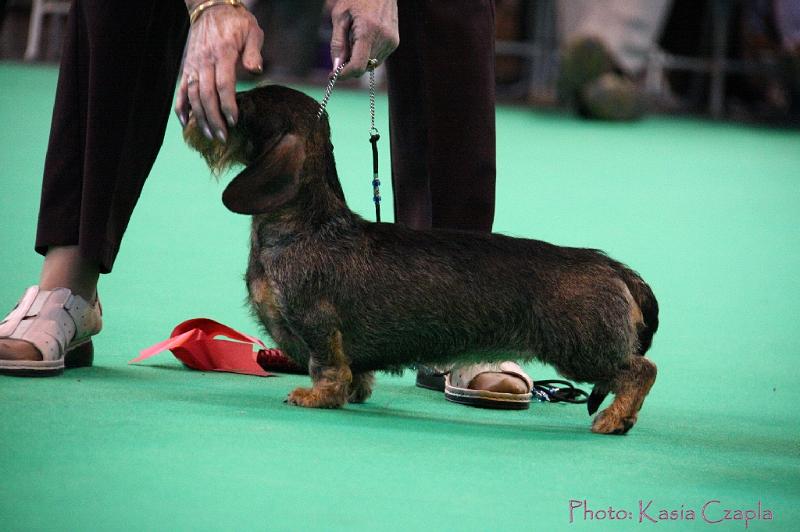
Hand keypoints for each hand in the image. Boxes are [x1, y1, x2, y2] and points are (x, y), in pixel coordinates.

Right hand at [175, 2, 263, 141]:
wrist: (211, 8)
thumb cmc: (237, 22)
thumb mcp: (252, 31)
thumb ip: (254, 52)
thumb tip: (256, 71)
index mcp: (222, 53)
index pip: (223, 84)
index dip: (228, 105)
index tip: (234, 121)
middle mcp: (204, 61)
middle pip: (206, 95)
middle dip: (214, 119)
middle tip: (223, 138)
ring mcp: (193, 65)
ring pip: (192, 96)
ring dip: (200, 118)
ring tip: (209, 136)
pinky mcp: (186, 68)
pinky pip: (180, 90)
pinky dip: (181, 108)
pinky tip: (186, 124)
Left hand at [329, 0, 398, 78]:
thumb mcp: (340, 16)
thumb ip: (337, 43)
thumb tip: (336, 66)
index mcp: (368, 31)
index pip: (357, 66)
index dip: (344, 74)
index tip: (332, 75)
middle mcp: (383, 39)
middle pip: (363, 67)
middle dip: (349, 65)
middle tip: (341, 53)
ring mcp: (391, 42)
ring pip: (370, 65)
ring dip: (359, 59)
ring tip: (354, 39)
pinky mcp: (395, 43)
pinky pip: (378, 58)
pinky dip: (368, 54)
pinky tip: (364, 38)